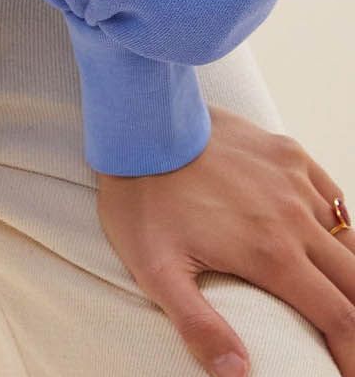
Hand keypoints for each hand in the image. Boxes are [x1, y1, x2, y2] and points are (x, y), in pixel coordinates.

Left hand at [96, 106, 354, 375]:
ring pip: (347, 239)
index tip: (347, 372)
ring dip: (346, 273)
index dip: (352, 354)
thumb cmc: (143, 199)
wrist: (140, 122)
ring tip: (332, 296)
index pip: (341, 318)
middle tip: (342, 340)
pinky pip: (331, 196)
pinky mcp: (287, 152)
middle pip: (353, 281)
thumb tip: (237, 372)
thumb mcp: (157, 270)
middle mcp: (295, 217)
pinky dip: (337, 226)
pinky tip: (324, 240)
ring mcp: (294, 180)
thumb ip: (199, 326)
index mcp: (272, 253)